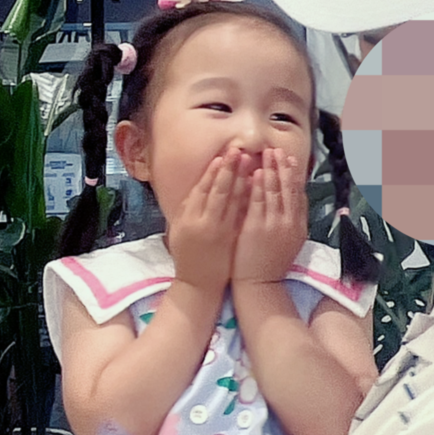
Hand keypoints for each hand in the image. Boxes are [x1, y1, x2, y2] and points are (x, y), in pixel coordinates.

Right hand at [169, 149, 252, 296]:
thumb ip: (187, 206)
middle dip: (229, 168)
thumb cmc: (187, 254)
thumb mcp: (178, 228)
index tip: (221, 156)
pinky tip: (255, 185)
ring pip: (232, 200)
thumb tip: (199, 184)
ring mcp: (218, 230)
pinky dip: (247, 198)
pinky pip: (241, 214)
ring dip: (241, 178)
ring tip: (249, 160)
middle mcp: (202, 221)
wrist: (197, 283)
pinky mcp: (230, 238)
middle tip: (237, 150)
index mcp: (187, 217)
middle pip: (218, 189)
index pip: (201, 188)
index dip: (213, 171)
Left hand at [232, 150, 307, 285]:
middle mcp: (290, 222)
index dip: (295, 175)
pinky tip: (256, 171)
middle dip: (283, 166)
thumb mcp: (291, 242)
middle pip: (288, 188)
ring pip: (274, 190)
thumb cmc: (271, 264)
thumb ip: (294, 220)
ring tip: (267, 153)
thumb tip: (297, 201)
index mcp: (299, 225)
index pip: (299, 194)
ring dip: (271, 169)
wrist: (260, 285)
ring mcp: (274, 224)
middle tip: (278, 149)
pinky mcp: (257, 227)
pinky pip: (258, 200)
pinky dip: (258, 184)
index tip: (291, 159)